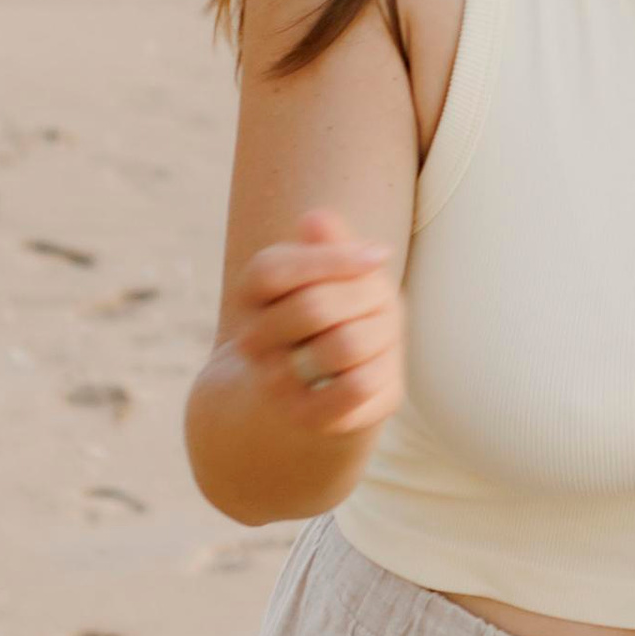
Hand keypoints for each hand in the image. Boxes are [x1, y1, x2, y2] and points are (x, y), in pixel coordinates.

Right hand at [219, 205, 404, 434]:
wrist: (316, 398)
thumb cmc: (334, 320)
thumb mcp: (334, 276)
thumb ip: (329, 246)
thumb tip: (316, 218)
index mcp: (250, 296)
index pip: (273, 270)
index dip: (332, 258)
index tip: (379, 256)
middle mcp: (253, 342)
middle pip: (315, 306)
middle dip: (368, 298)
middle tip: (384, 303)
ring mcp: (276, 383)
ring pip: (345, 345)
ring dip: (382, 333)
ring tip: (384, 335)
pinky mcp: (309, 417)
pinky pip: (356, 386)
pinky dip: (383, 368)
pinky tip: (383, 364)